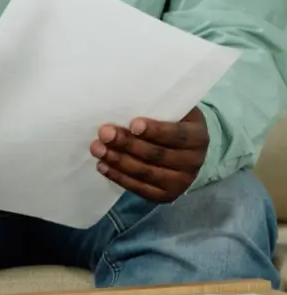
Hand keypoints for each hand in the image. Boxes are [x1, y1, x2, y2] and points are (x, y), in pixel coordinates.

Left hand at [91, 107, 208, 201]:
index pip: (177, 136)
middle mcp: (194, 162)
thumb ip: (156, 106)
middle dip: (128, 144)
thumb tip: (124, 99)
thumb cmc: (170, 120)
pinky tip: (103, 166)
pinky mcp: (167, 195)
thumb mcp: (171, 108)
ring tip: (97, 149)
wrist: (182, 147)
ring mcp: (181, 181)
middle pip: (157, 155)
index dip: (156, 131)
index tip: (133, 124)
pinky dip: (119, 177)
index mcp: (198, 137)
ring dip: (118, 161)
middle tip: (104, 133)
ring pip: (147, 173)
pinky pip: (141, 189)